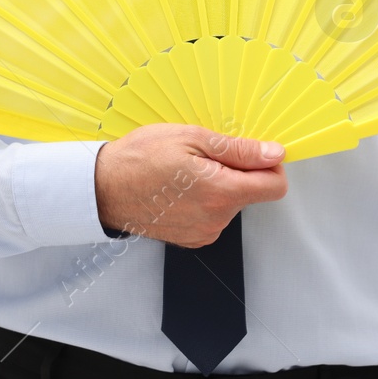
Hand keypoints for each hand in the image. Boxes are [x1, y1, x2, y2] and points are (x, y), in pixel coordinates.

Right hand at [95, 124, 287, 246]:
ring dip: (218, 188)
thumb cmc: (139, 159)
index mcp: (221, 192)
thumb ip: (238, 149)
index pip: (275, 186)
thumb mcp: (191, 138)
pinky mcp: (192, 239)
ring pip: (231, 204)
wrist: (103, 189)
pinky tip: (179, 191)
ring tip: (184, 175)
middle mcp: (216, 219)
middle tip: (201, 159)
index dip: (269, 166)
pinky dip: (203, 203)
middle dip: (236, 173)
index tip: (252, 154)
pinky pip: (213, 217)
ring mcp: (204, 233)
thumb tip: (273, 154)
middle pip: (251, 193)